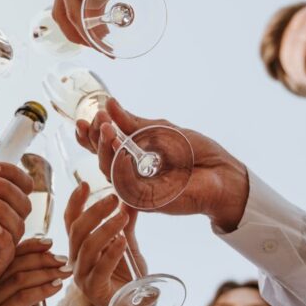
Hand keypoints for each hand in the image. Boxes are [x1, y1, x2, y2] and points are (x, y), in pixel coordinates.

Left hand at [0, 130, 35, 287]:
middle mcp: (11, 219)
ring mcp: (6, 241)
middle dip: (3, 188)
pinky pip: (9, 249)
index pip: (23, 183)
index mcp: (6, 200)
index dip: (11, 172)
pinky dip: (2, 235)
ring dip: (0, 208)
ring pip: (18, 223)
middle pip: (24, 201)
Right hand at [0, 239, 71, 305]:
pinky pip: (21, 298)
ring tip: (64, 272)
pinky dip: (41, 290)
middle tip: (63, 259)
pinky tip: (56, 287)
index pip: (6, 255)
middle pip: (13, 264)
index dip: (29, 245)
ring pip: (18, 279)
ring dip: (46, 273)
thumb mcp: (24, 300)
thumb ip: (28, 278)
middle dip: (42, 258)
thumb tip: (47, 252)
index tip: (50, 242)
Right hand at [63, 183, 144, 305]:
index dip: (75, 202)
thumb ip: (126, 224)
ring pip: (87, 247)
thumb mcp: (127, 245)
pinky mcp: (94, 291)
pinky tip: (122, 241)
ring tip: (123, 216)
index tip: (85, 184)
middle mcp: (76, 261)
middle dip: (94, 211)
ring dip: (105, 228)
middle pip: (77, 230)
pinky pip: (100, 268)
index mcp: (80, 248)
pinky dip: (111, 253)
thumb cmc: (127, 278)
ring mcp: (82, 276)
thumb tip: (129, 198)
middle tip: (113, 198)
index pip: (71, 221)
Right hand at [76, 98, 249, 232]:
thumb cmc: (196, 152)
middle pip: (102, 159)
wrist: (223, 173)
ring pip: (110, 172)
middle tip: (99, 121)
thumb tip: (110, 104)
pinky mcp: (147, 201)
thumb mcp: (161, 130)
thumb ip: (134, 123)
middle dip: (95, 139)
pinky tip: (119, 148)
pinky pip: (126, 185)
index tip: (82, 121)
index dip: (88, 137)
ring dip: (105, 149)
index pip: (103, 147)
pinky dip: (120, 166)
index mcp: (133, 157)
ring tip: (107, 129)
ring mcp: (138, 188)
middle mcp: (131, 174)